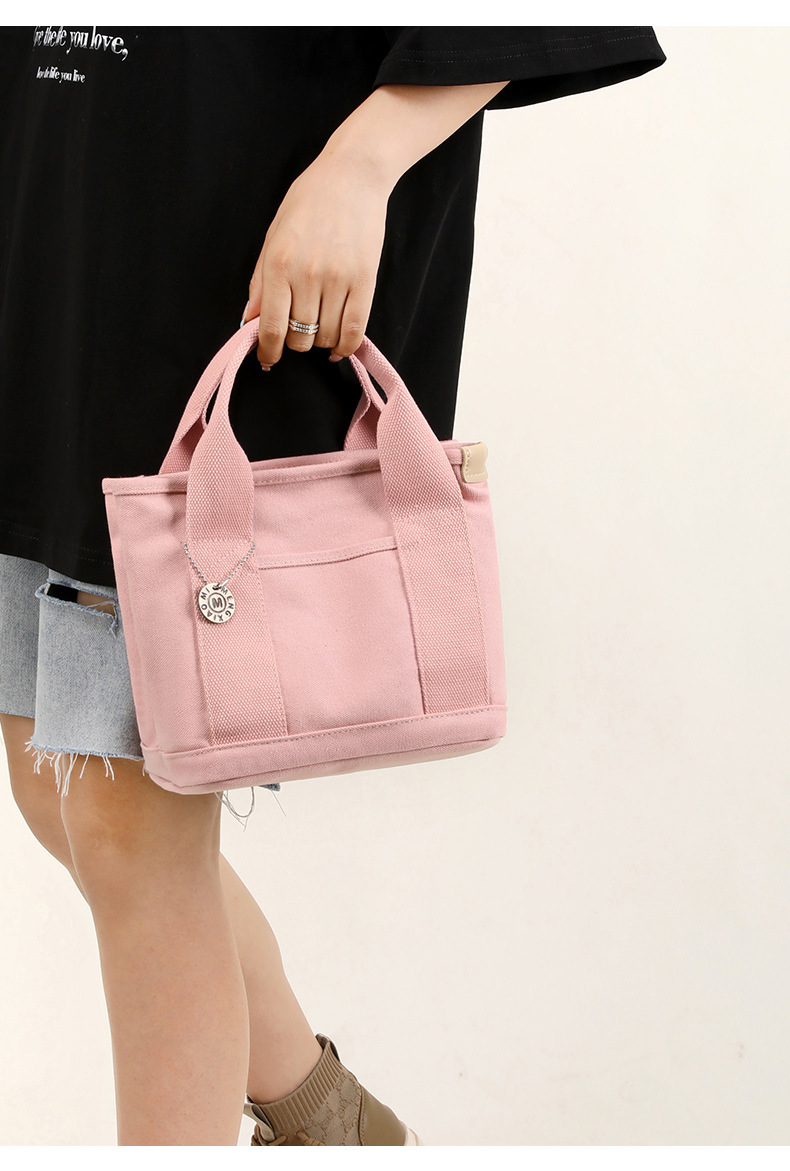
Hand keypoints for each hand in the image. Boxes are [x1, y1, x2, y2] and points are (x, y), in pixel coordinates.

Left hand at [242, 150, 390, 369]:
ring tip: (319, 327)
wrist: (352, 176)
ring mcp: (338, 279)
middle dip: (295, 342)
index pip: (271, 327)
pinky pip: (354, 331)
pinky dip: (345, 347)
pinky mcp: (365, 281)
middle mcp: (307, 275)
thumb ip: (261, 282)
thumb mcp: (274, 237)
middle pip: (299, 338)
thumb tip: (250, 321)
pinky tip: (337, 347)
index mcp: (279, 264)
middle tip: (297, 330)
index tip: (268, 359)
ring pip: (326, 338)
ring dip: (320, 341)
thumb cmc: (308, 203)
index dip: (268, 351)